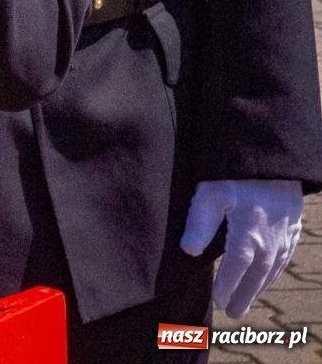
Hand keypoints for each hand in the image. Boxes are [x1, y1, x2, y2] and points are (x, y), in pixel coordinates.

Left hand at [180, 178, 302, 316]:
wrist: (276, 166)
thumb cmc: (239, 178)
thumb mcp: (212, 193)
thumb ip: (200, 221)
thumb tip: (189, 250)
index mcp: (248, 235)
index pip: (236, 268)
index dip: (228, 286)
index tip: (219, 301)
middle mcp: (268, 242)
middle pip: (255, 276)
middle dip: (243, 295)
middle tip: (233, 313)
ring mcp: (283, 239)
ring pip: (270, 271)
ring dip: (257, 289)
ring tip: (245, 304)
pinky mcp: (292, 233)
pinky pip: (283, 261)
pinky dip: (273, 275)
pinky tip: (265, 282)